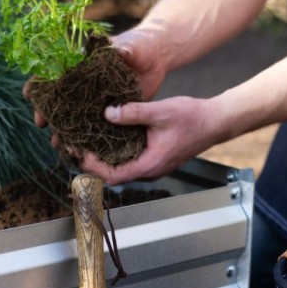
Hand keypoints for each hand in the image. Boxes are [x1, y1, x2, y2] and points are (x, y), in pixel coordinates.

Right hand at [23, 24, 167, 131]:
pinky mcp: (108, 111)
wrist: (156, 60)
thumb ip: (126, 49)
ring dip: (62, 129)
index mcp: (82, 62)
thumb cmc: (140, 46)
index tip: (29, 93)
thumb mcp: (133, 46)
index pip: (54, 70)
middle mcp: (84, 83)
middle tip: (40, 122)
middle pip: (58, 97)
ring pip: (72, 115)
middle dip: (46, 110)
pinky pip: (92, 126)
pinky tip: (77, 148)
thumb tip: (121, 51)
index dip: (39, 82)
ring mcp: (94, 99)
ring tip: (56, 142)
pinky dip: (83, 137)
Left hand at [74, 95, 216, 185]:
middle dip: (89, 161)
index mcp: (149, 165)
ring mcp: (149, 165)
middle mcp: (147, 170)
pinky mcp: (151, 156)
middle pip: (110, 174)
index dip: (91, 166)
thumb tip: (108, 113)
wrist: (215, 121)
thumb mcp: (161, 111)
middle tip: (71, 144)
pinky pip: (126, 157)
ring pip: (118, 166)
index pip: (112, 175)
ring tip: (81, 139)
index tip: (77, 151)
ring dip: (99, 155)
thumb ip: (133, 113)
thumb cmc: (193, 118)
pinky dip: (111, 149)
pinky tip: (101, 134)